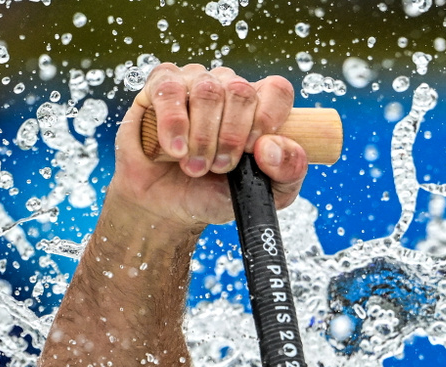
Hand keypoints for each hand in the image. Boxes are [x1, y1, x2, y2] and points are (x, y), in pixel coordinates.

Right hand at [104, 63, 307, 238]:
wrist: (167, 205)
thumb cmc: (214, 193)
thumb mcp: (261, 194)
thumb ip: (287, 173)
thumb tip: (271, 147)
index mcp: (259, 107)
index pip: (277, 90)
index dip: (267, 118)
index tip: (253, 151)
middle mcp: (228, 88)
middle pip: (241, 91)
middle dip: (231, 138)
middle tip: (219, 167)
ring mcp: (194, 83)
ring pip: (207, 90)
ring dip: (202, 138)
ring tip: (194, 167)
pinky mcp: (158, 87)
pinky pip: (169, 90)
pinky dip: (173, 124)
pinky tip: (174, 150)